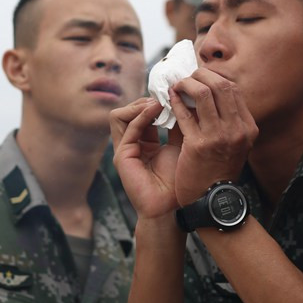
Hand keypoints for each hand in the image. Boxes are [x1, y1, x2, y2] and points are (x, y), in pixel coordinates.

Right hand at [110, 97, 181, 218]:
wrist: (172, 207)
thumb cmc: (178, 180)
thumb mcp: (181, 145)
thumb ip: (179, 125)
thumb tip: (183, 100)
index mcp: (144, 141)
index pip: (141, 114)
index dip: (153, 103)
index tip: (170, 94)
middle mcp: (131, 144)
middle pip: (127, 112)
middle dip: (145, 101)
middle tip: (165, 96)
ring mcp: (124, 150)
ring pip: (119, 115)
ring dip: (139, 105)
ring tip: (159, 103)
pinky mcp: (122, 156)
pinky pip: (127, 128)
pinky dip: (141, 115)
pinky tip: (155, 110)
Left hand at [171, 69, 256, 205]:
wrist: (212, 200)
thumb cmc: (219, 171)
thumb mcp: (234, 145)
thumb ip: (227, 121)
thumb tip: (209, 93)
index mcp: (248, 127)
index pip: (233, 90)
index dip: (214, 77)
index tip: (201, 76)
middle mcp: (237, 129)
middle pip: (221, 85)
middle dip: (201, 75)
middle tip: (187, 76)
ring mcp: (219, 136)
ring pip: (202, 93)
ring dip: (187, 84)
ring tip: (177, 85)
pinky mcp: (198, 145)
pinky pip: (184, 114)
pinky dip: (175, 102)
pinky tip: (170, 98)